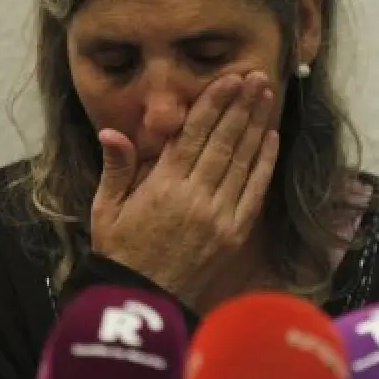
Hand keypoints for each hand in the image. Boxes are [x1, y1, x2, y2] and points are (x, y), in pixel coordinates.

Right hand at [89, 71, 279, 308]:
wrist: (144, 302)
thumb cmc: (121, 254)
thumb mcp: (106, 211)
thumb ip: (116, 169)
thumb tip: (111, 131)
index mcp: (162, 186)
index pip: (194, 135)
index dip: (214, 104)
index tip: (230, 79)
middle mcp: (195, 196)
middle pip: (225, 140)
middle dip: (242, 105)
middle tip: (257, 76)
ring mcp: (220, 214)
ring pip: (243, 160)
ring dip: (257, 124)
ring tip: (268, 95)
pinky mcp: (236, 232)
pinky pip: (255, 190)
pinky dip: (265, 162)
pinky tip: (272, 138)